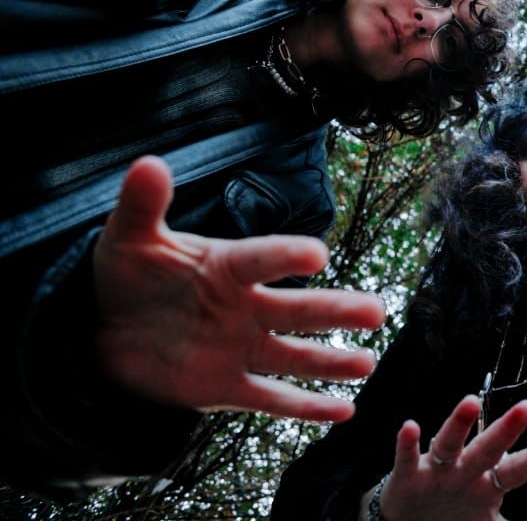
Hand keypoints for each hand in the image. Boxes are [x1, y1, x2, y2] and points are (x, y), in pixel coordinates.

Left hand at [94, 156, 385, 422]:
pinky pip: (270, 398)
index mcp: (227, 266)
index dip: (287, 255)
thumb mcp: (128, 238)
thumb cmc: (127, 275)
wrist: (102, 330)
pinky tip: (342, 412)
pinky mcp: (225, 386)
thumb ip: (143, 205)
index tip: (317, 255)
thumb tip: (148, 163)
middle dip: (337, 311)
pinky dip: (305, 407)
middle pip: (297, 309)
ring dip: (331, 362)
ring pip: (294, 356)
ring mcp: (240, 347)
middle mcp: (245, 306)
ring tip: (368, 364)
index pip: (261, 259)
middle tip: (376, 311)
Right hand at [371, 395, 526, 520]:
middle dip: (507, 430)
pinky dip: (407, 444)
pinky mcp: (407, 476)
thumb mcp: (483, 518)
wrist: (408, 519)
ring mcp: (436, 471)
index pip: (515, 470)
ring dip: (458, 423)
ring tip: (470, 402)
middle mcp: (465, 471)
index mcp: (486, 484)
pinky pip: (405, 458)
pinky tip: (410, 426)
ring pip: (449, 444)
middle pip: (488, 449)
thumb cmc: (452, 510)